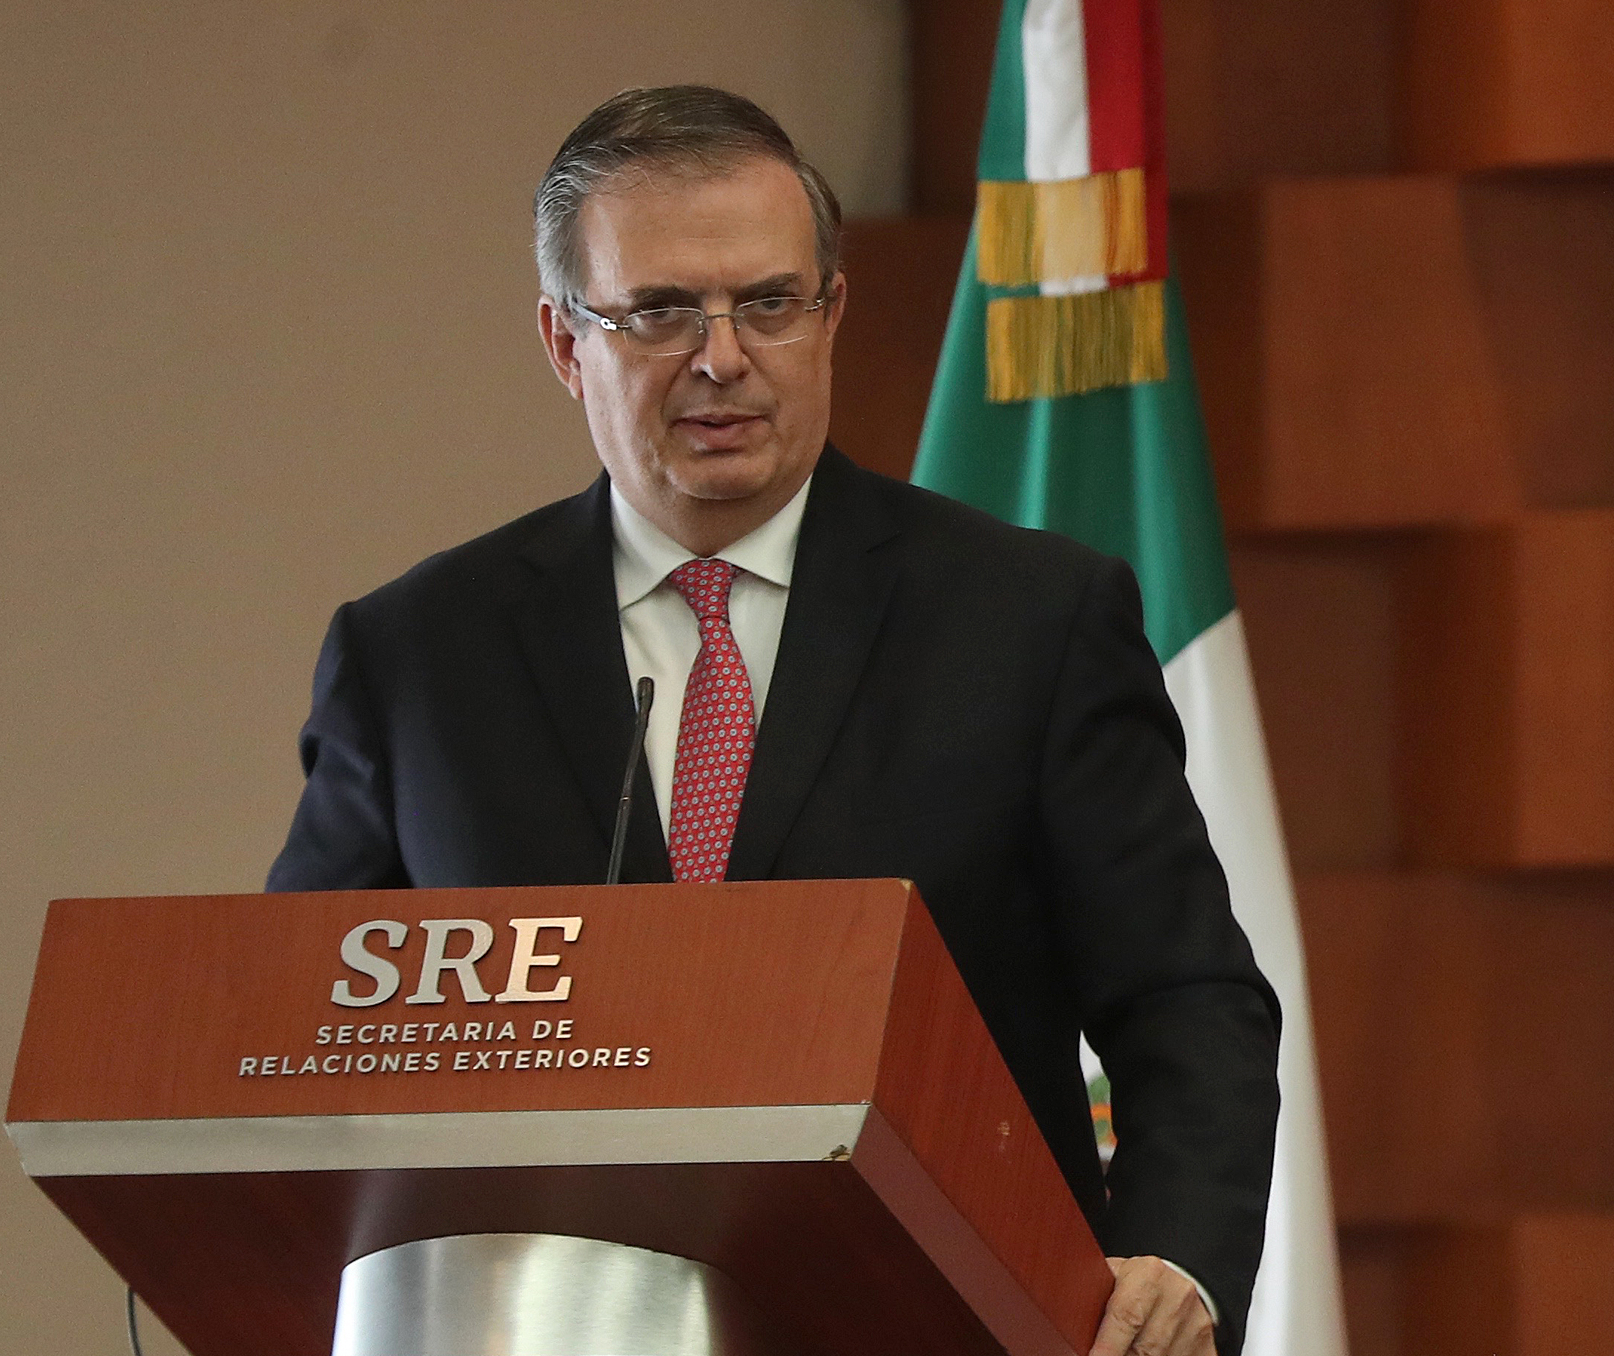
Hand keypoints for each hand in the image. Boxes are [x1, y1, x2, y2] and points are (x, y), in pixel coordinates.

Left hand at [1089, 1256, 1214, 1355]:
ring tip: (1126, 1350)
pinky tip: (1150, 1354)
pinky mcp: (1207, 1347)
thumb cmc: (1137, 1282)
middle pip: (1145, 1347)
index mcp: (1150, 1274)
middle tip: (1103, 1353)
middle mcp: (1178, 1297)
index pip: (1126, 1315)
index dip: (1107, 1344)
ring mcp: (1196, 1325)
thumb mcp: (1117, 1276)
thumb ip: (1097, 1292)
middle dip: (1122, 1355)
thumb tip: (1070, 1313)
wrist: (1178, 1284)